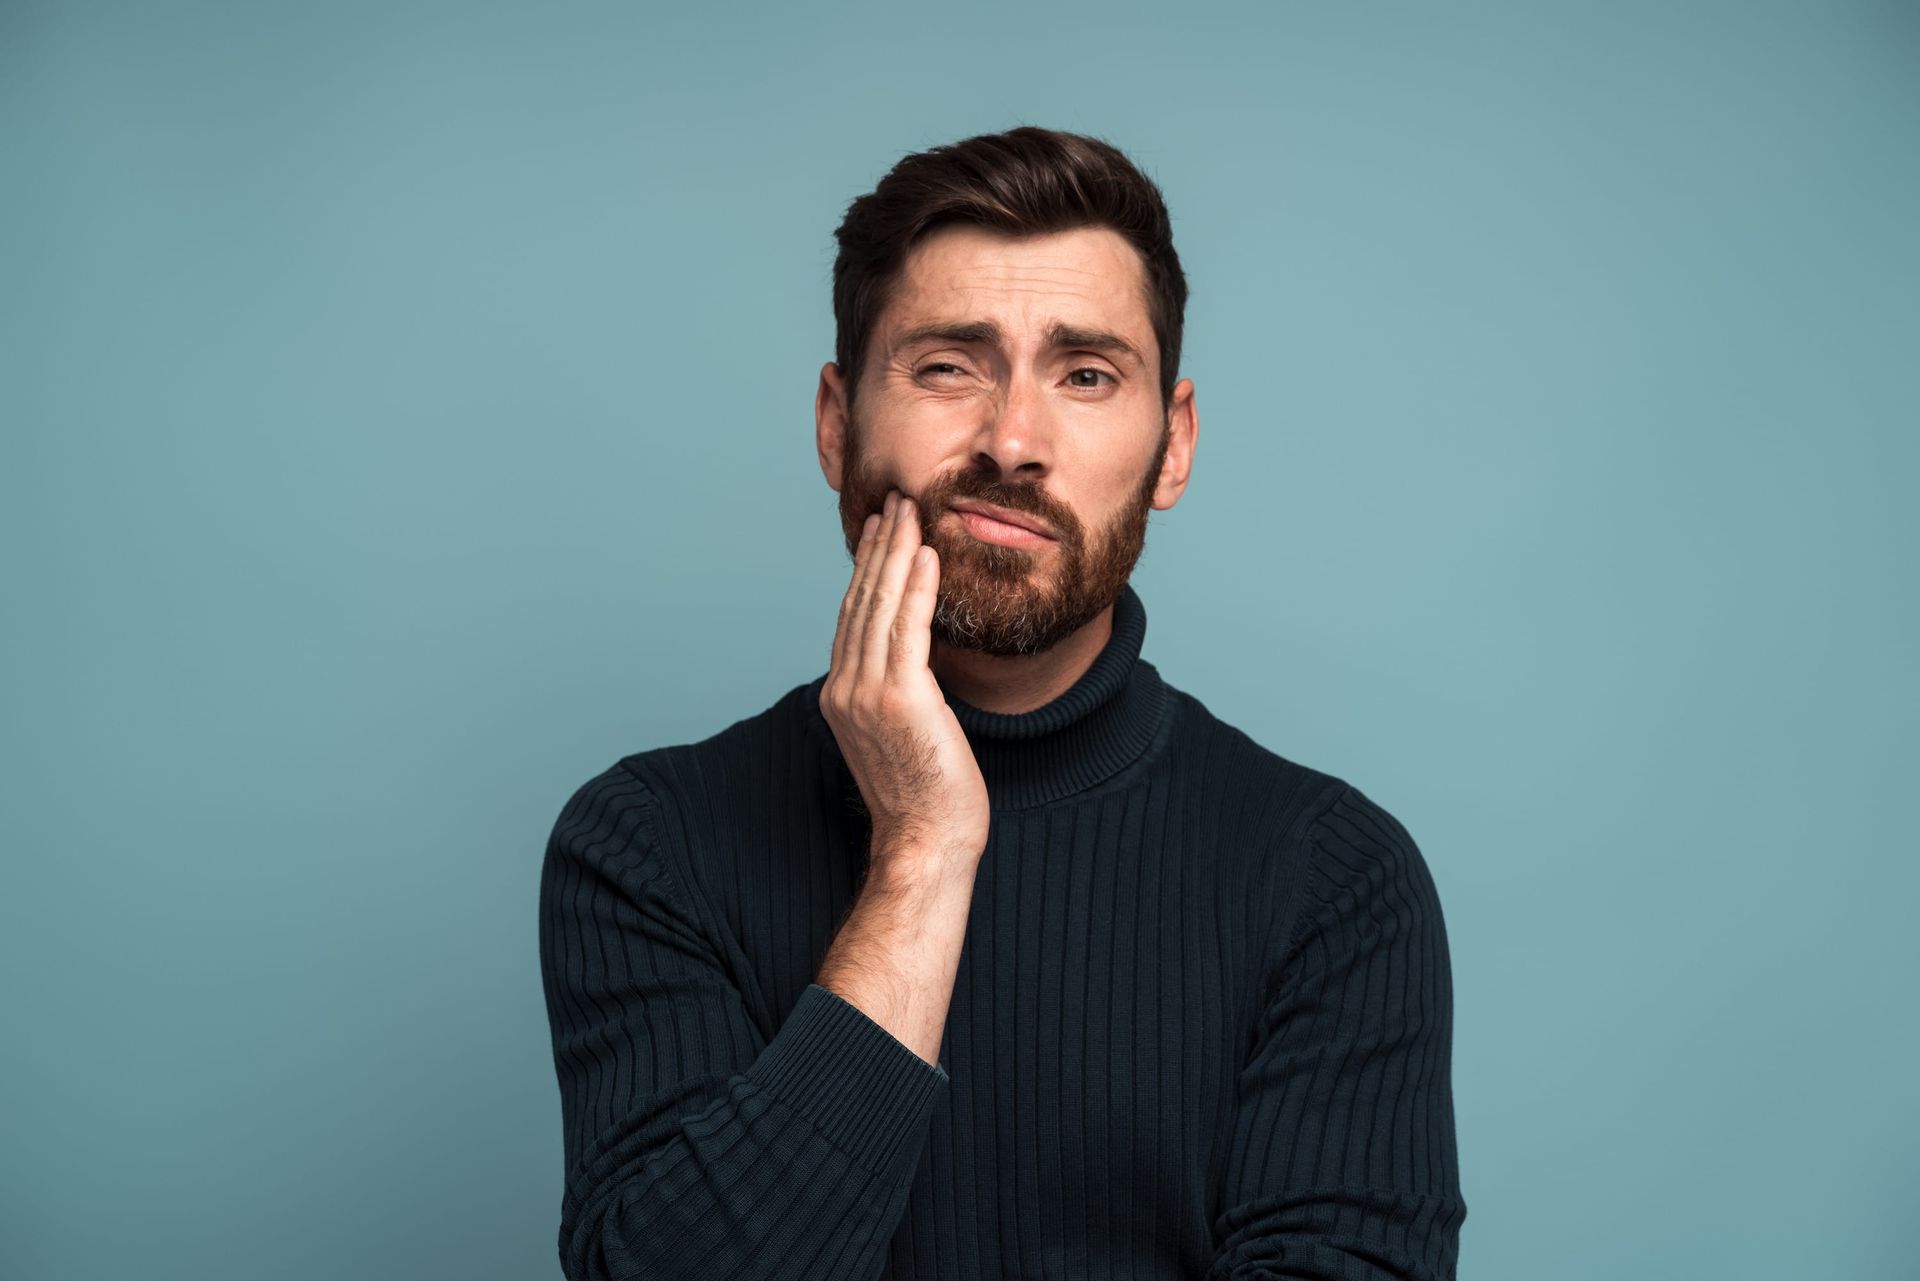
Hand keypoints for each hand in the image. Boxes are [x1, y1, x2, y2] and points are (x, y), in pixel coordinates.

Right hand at [820, 488, 989, 868]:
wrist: (926, 841)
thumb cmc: (926, 797)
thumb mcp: (903, 734)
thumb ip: (900, 692)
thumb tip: (918, 662)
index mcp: (841, 696)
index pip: (853, 617)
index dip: (867, 569)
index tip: (882, 531)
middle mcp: (844, 689)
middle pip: (860, 601)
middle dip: (880, 547)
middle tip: (895, 502)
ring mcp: (866, 693)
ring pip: (879, 606)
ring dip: (897, 553)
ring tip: (912, 512)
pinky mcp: (898, 698)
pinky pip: (907, 628)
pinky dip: (915, 586)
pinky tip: (927, 554)